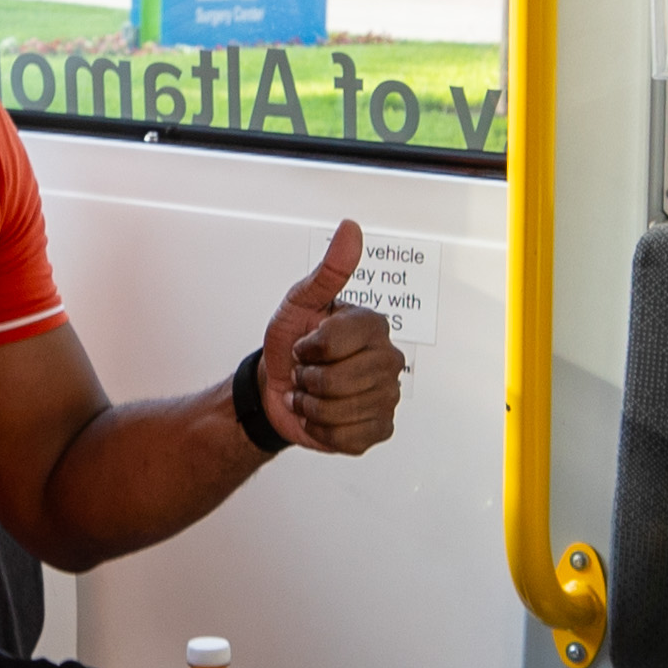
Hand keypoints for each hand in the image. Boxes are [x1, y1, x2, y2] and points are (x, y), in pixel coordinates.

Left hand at [256, 221, 403, 456]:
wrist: (279, 386)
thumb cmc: (290, 342)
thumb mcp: (299, 303)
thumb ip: (327, 272)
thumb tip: (350, 230)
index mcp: (372, 325)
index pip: (333, 343)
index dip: (306, 349)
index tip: (304, 344)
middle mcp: (388, 359)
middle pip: (337, 381)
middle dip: (307, 379)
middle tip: (306, 371)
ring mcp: (388, 395)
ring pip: (339, 411)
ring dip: (310, 406)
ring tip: (312, 392)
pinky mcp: (379, 427)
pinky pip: (346, 437)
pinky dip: (321, 430)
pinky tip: (321, 415)